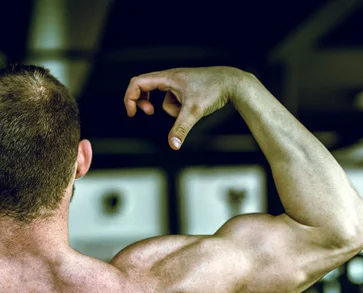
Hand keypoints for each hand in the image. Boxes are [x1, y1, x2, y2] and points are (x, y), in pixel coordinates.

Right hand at [124, 67, 240, 149]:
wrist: (233, 83)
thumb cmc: (213, 90)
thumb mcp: (194, 111)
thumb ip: (181, 128)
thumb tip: (173, 145)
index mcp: (168, 77)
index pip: (138, 82)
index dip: (130, 97)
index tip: (131, 113)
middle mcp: (171, 77)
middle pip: (145, 87)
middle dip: (144, 102)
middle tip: (148, 113)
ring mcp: (179, 83)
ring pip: (165, 100)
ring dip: (172, 109)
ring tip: (189, 109)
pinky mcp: (187, 89)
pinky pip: (176, 101)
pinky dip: (181, 108)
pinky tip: (195, 108)